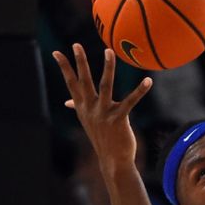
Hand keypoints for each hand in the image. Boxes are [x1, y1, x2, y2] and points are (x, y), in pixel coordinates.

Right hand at [53, 44, 151, 174]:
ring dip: (107, 68)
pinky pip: (130, 101)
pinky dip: (140, 90)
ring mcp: (104, 113)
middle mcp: (91, 108)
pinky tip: (148, 80)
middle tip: (76, 44)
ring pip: (105, 86)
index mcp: (83, 107)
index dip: (64, 68)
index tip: (56, 52)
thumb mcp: (87, 121)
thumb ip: (78, 108)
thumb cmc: (102, 138)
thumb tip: (67, 101)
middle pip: (83, 81)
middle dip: (80, 62)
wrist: (112, 160)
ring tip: (109, 51)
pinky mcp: (119, 118)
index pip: (71, 83)